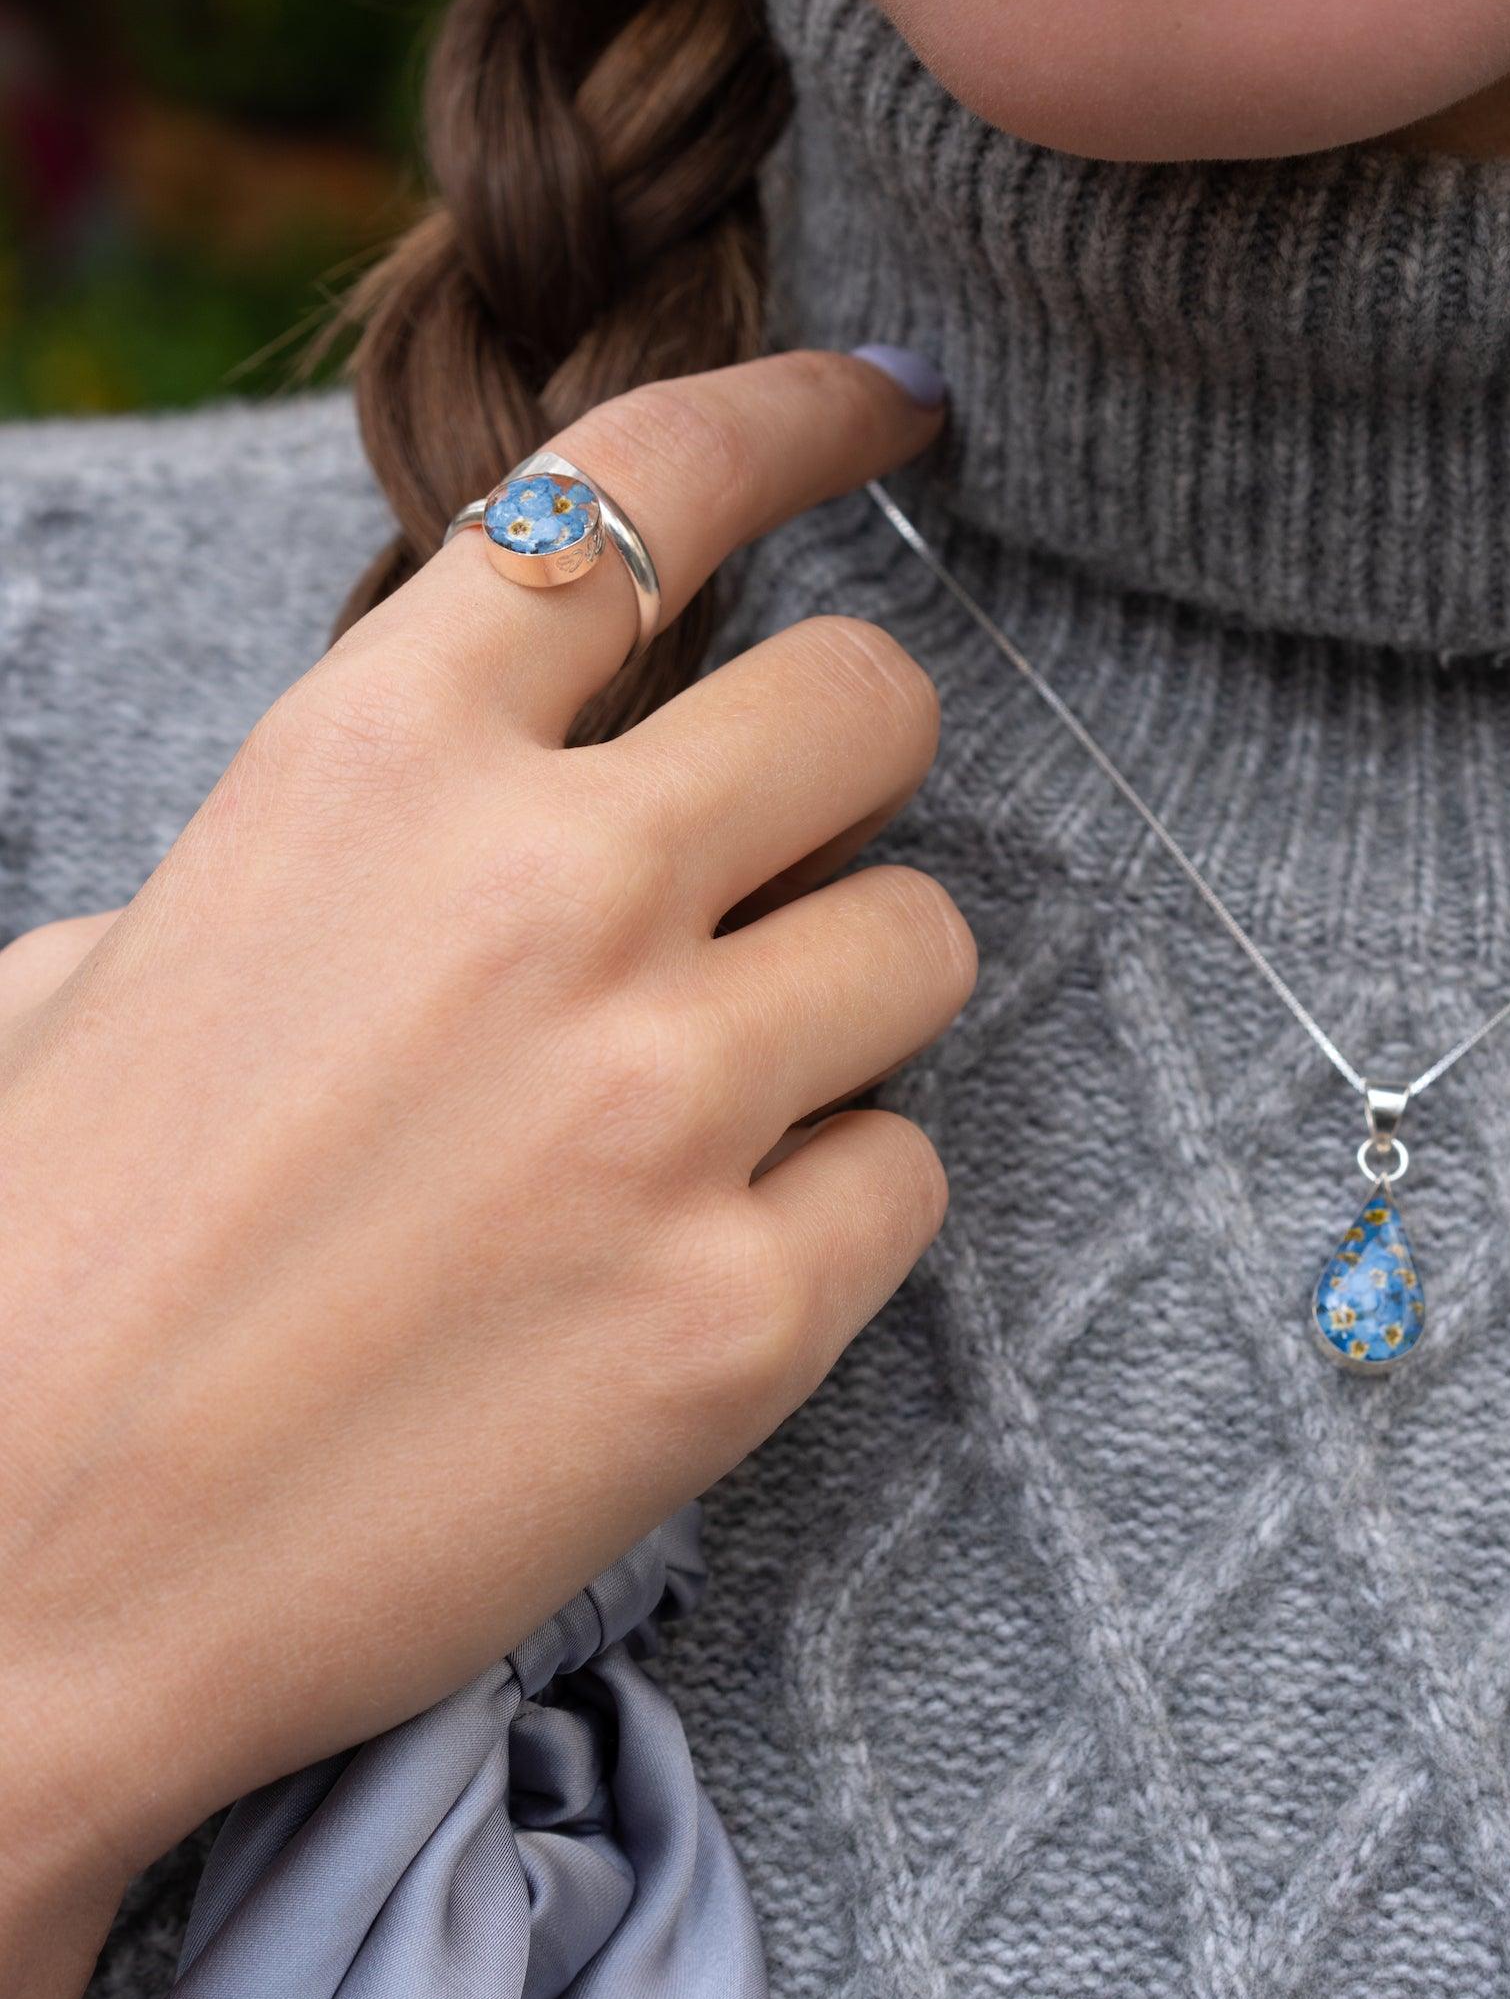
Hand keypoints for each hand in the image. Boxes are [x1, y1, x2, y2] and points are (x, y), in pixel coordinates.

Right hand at [0, 351, 970, 1898]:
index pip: (643, 485)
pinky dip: (837, 1203)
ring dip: (845, 998)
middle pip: (871, 705)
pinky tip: (700, 1263)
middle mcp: (546, 895)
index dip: (805, 413)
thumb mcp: (111, 965)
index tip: (898, 408)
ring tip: (705, 1099)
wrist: (2, 1590)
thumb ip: (325, 849)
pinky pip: (909, 1175)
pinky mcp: (739, 1317)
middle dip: (847, 768)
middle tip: (781, 854)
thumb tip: (457, 820)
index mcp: (365, 765)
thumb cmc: (31, 1265)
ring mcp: (661, 1106)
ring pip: (928, 941)